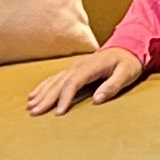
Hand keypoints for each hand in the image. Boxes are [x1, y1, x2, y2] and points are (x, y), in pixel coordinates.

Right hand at [25, 45, 150, 114]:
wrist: (128, 47)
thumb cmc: (128, 63)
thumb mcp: (127, 74)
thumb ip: (113, 86)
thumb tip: (97, 99)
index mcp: (90, 66)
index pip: (73, 83)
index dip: (65, 98)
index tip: (58, 113)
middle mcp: (78, 65)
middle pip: (59, 83)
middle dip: (46, 98)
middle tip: (34, 112)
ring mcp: (74, 66)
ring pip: (54, 81)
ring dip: (41, 93)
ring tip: (30, 106)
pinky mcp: (73, 69)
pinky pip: (54, 78)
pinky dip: (43, 87)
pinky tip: (34, 95)